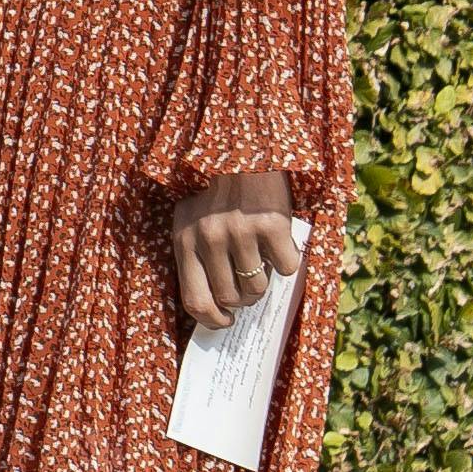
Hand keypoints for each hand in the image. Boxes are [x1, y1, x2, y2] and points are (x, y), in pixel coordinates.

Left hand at [168, 169, 306, 332]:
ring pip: (259, 287)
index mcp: (184, 242)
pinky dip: (288, 262)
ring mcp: (241, 234)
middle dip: (243, 301)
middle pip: (231, 298)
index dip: (211, 320)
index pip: (194, 300)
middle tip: (249, 289)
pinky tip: (280, 245)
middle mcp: (210, 241)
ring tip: (262, 262)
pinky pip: (287, 267)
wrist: (242, 150)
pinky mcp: (272, 226)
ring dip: (264, 282)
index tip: (224, 322)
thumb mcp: (190, 220)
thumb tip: (215, 303)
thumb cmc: (213, 189)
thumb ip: (196, 255)